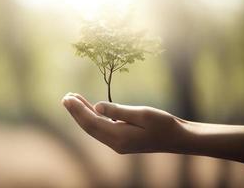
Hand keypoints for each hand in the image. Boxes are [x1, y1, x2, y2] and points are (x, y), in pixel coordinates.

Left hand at [62, 93, 189, 153]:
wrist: (178, 139)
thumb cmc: (164, 124)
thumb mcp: (143, 114)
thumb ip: (118, 111)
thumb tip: (97, 106)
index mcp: (119, 137)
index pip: (92, 122)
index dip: (78, 110)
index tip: (68, 98)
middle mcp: (115, 143)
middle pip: (89, 127)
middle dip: (76, 112)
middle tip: (65, 97)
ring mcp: (118, 144)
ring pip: (94, 128)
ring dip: (83, 115)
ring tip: (73, 101)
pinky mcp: (122, 141)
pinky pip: (102, 129)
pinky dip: (94, 118)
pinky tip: (90, 109)